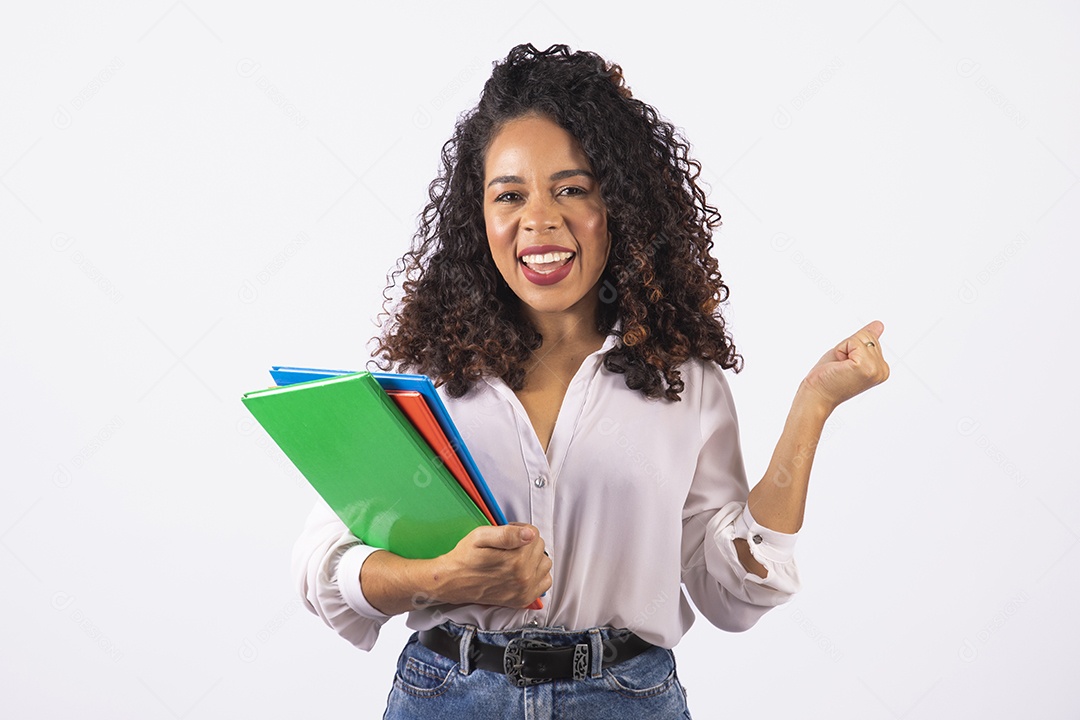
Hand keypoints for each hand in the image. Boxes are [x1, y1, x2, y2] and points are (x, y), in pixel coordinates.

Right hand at [432, 522, 551, 607]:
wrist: (454, 582)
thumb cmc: (466, 558)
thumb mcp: (481, 536)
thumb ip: (507, 533)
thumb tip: (529, 534)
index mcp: (516, 560)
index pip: (534, 534)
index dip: (520, 530)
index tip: (507, 535)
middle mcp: (524, 577)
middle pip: (540, 548)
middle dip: (526, 543)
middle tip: (508, 547)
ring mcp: (525, 590)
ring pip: (545, 564)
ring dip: (533, 559)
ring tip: (515, 559)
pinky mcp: (523, 599)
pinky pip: (545, 582)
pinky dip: (537, 575)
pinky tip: (522, 571)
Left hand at [799, 320, 889, 412]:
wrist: (816, 395)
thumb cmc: (828, 377)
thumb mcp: (848, 353)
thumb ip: (865, 340)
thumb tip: (879, 324)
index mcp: (881, 368)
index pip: (871, 338)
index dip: (851, 347)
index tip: (845, 365)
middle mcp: (882, 370)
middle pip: (868, 336)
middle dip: (848, 347)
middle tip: (841, 366)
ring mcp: (875, 370)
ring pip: (861, 338)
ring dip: (844, 349)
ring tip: (840, 366)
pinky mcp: (865, 367)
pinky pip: (854, 342)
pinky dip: (842, 350)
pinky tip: (840, 366)